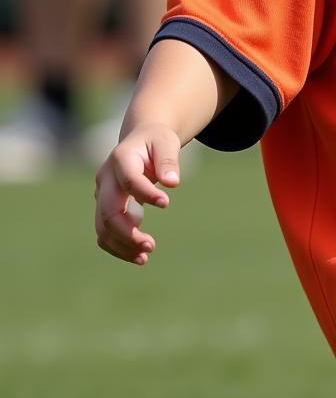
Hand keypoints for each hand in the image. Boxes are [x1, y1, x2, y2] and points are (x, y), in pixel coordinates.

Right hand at [94, 123, 182, 264]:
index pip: (129, 180)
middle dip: (128, 232)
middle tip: (151, 246)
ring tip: (146, 256)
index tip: (166, 203)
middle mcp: (105, 178)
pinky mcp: (104, 207)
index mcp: (120, 159)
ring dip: (122, 245)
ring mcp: (101, 194)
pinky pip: (104, 232)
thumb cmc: (156, 141)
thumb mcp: (166, 142)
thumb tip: (173, 182)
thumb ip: (168, 160)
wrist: (139, 141)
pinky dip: (118, 247)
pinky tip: (139, 257)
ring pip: (102, 227)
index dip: (146, 193)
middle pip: (109, 211)